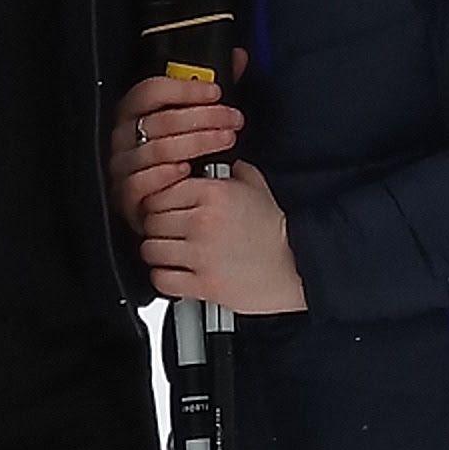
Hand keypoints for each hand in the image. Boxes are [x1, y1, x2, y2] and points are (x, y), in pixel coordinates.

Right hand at [108, 68, 240, 232]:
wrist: (169, 205)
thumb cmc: (180, 156)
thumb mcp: (196, 121)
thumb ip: (212, 90)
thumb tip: (238, 57)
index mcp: (134, 112)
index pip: (150, 90)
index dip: (184, 89)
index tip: (216, 91)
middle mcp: (122, 138)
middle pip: (160, 120)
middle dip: (203, 118)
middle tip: (234, 119)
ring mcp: (122, 168)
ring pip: (157, 150)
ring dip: (197, 143)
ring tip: (227, 141)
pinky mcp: (125, 197)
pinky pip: (141, 183)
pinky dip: (166, 175)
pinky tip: (189, 171)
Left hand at [138, 159, 305, 314]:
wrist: (298, 264)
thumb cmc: (278, 229)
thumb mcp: (256, 187)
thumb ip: (230, 172)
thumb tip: (214, 165)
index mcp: (212, 193)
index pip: (158, 192)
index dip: (159, 203)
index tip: (165, 210)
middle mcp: (203, 221)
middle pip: (150, 221)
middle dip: (157, 228)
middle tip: (169, 233)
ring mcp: (201, 254)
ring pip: (151, 250)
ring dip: (158, 253)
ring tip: (172, 253)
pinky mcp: (204, 284)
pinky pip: (161, 279)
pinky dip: (164, 278)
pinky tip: (176, 273)